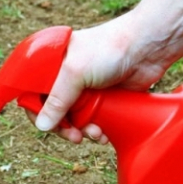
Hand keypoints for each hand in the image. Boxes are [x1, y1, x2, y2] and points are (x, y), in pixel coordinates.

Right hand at [31, 13, 166, 143]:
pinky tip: (104, 134)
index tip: (47, 126)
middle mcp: (67, 77)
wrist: (148, 47)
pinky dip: (97, 130)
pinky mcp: (104, 99)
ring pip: (74, 120)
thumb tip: (42, 127)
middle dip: (64, 127)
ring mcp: (85, 89)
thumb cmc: (110, 48)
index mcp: (53, 64)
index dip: (37, 112)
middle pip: (54, 111)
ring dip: (83, 131)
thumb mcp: (75, 73)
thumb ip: (57, 100)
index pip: (33, 93)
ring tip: (95, 132)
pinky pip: (94, 121)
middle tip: (74, 136)